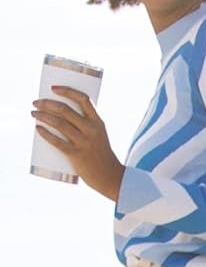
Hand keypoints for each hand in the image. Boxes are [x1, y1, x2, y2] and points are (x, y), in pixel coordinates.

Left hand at [32, 86, 122, 200]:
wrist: (110, 177)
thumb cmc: (100, 154)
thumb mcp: (98, 136)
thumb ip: (83, 124)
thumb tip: (58, 113)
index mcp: (98, 123)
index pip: (83, 99)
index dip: (67, 91)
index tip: (53, 88)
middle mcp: (91, 130)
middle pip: (64, 110)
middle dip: (46, 103)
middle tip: (36, 103)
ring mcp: (84, 143)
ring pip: (58, 123)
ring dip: (42, 116)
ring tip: (34, 113)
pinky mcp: (76, 155)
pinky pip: (56, 141)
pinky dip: (45, 133)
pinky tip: (38, 128)